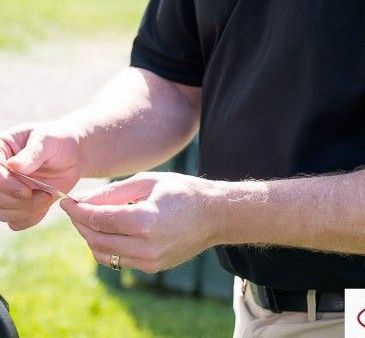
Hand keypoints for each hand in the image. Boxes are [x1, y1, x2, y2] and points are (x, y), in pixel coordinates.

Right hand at [0, 123, 81, 230]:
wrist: (73, 153)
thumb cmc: (58, 140)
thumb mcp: (48, 140)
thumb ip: (33, 152)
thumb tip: (13, 165)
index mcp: (0, 150)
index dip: (6, 187)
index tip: (26, 191)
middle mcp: (0, 172)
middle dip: (19, 202)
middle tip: (44, 195)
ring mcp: (6, 190)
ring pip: (3, 213)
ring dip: (26, 211)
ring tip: (47, 197)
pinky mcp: (15, 204)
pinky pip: (15, 222)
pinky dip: (30, 218)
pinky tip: (45, 204)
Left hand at [60, 172, 221, 273]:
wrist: (214, 215)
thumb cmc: (182, 191)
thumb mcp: (148, 182)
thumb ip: (114, 192)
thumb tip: (83, 199)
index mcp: (145, 220)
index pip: (99, 219)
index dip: (78, 210)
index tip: (66, 201)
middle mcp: (146, 246)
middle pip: (97, 238)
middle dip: (80, 223)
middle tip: (74, 208)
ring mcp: (149, 261)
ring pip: (103, 254)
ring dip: (90, 237)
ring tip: (89, 219)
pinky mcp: (151, 268)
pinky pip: (118, 261)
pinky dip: (106, 247)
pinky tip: (106, 231)